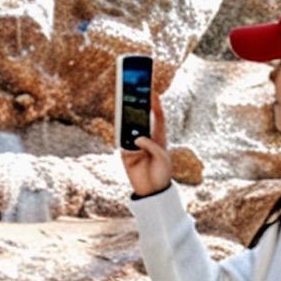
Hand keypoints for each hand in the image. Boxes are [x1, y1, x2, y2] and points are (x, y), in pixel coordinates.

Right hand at [119, 68, 175, 197]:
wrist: (152, 191)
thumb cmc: (161, 173)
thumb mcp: (162, 158)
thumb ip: (151, 146)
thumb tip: (136, 138)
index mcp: (159, 136)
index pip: (157, 116)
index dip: (155, 103)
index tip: (152, 90)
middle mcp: (146, 137)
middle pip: (140, 117)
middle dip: (136, 104)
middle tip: (133, 90)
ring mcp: (134, 144)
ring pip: (128, 125)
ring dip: (125, 114)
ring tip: (123, 101)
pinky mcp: (125, 152)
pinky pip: (120, 139)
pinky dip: (119, 130)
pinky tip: (118, 121)